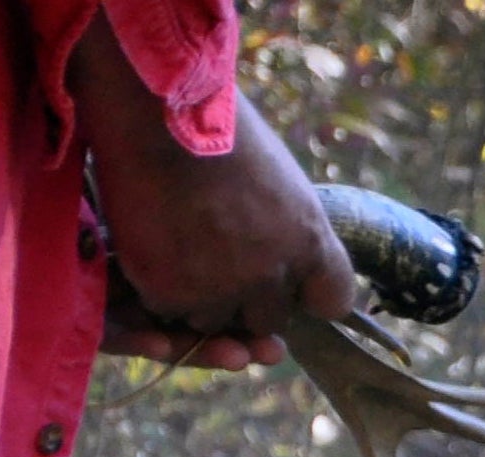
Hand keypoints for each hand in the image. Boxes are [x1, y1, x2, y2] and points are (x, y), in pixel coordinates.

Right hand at [76, 22, 352, 369]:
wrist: (153, 107)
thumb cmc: (215, 124)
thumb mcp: (280, 175)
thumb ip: (292, 225)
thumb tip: (292, 255)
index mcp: (309, 241)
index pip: (333, 300)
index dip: (307, 292)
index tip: (288, 278)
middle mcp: (271, 273)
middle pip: (270, 319)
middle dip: (248, 298)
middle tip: (216, 257)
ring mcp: (220, 287)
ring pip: (215, 321)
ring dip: (198, 297)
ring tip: (178, 245)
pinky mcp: (170, 292)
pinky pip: (167, 310)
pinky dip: (157, 286)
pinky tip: (151, 245)